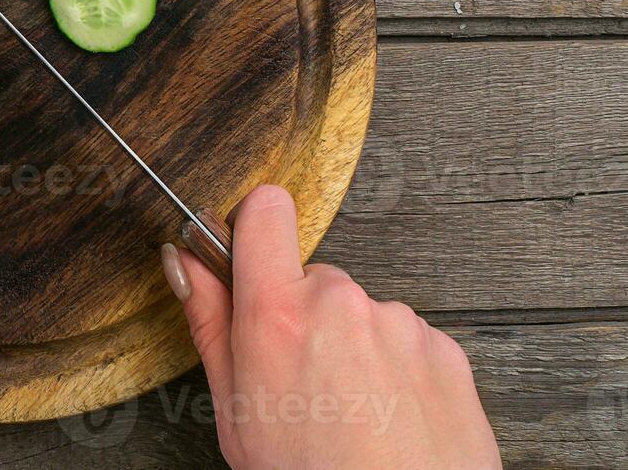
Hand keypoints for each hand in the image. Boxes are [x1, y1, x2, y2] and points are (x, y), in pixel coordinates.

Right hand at [162, 185, 499, 469]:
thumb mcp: (234, 409)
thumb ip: (209, 321)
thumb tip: (184, 262)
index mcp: (278, 315)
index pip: (265, 210)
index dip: (253, 227)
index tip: (250, 258)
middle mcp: (341, 304)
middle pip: (311, 278)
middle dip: (303, 316)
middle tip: (301, 381)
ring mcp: (398, 323)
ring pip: (359, 312)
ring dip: (351, 346)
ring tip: (349, 410)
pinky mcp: (444, 348)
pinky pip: (404, 339)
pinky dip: (394, 369)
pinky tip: (385, 417)